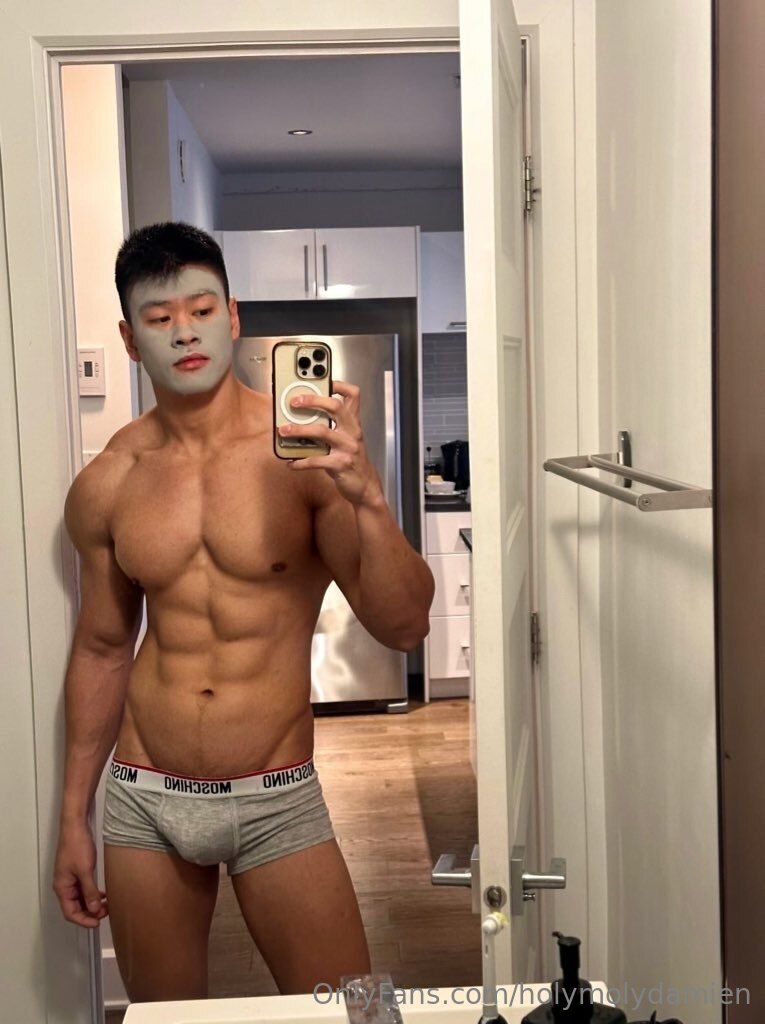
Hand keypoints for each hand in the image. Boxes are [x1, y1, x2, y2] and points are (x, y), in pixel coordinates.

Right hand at [52, 820, 107, 928]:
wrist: (75, 826)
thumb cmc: (77, 846)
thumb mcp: (85, 870)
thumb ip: (89, 891)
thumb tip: (94, 910)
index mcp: (62, 888)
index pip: (70, 913)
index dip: (83, 920)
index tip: (98, 923)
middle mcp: (64, 886)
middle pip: (75, 907)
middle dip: (90, 913)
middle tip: (106, 913)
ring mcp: (71, 879)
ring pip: (81, 898)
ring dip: (92, 903)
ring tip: (107, 905)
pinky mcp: (77, 871)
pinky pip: (84, 888)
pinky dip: (93, 893)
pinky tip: (104, 894)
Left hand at [278, 379, 384, 506]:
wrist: (366, 487)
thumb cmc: (351, 461)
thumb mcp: (345, 441)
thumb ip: (329, 428)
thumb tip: (300, 419)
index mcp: (353, 423)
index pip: (353, 395)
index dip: (339, 384)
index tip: (323, 380)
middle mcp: (353, 432)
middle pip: (335, 406)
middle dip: (313, 400)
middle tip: (294, 402)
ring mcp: (348, 448)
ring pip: (322, 432)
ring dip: (299, 430)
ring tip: (284, 431)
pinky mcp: (341, 465)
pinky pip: (317, 460)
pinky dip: (301, 461)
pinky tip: (291, 463)